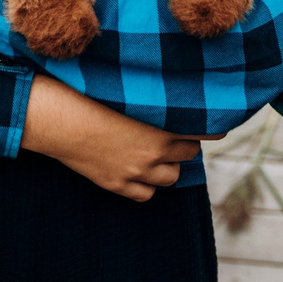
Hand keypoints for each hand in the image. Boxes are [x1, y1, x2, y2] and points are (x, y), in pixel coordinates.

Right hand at [20, 77, 200, 201]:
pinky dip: (145, 185)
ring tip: (157, 154)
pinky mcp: (117, 185)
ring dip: (168, 166)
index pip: (202, 131)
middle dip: (183, 145)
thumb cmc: (91, 95)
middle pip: (188, 154)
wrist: (61, 120)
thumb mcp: (129, 90)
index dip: (212, 127)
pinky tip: (139, 173)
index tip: (220, 124)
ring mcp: (136, 171)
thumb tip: (172, 86)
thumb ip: (155, 93)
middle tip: (173, 134)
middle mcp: (154, 151)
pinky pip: (145, 195)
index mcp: (162, 125)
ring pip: (170, 177)